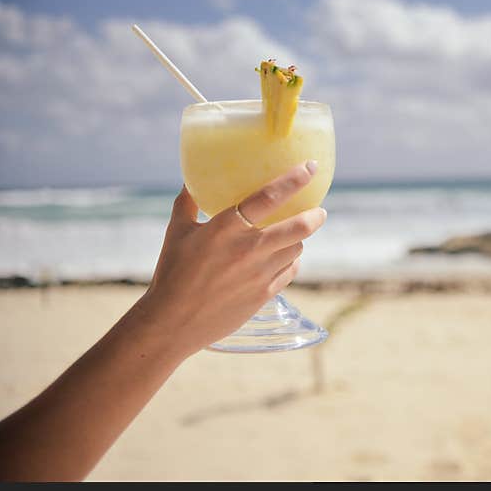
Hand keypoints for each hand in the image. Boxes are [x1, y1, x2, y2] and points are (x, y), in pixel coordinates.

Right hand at [136, 161, 326, 358]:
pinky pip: (289, 271)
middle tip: (319, 210)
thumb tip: (190, 179)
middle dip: (315, 215)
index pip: (269, 196)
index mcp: (226, 228)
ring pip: (296, 249)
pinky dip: (291, 262)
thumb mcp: (175, 232)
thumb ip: (187, 203)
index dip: (294, 179)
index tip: (311, 167)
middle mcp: (249, 249)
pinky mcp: (264, 294)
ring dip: (300, 239)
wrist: (172, 323)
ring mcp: (260, 274)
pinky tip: (285, 258)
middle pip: (298, 227)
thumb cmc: (171, 274)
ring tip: (296, 234)